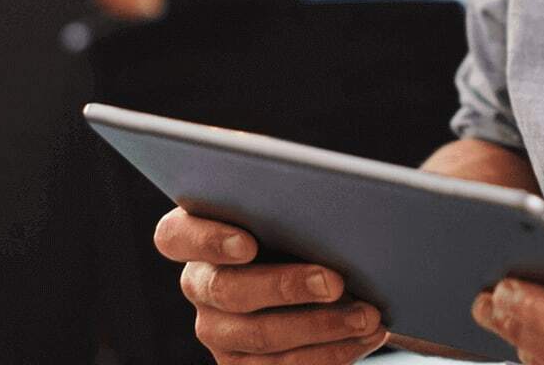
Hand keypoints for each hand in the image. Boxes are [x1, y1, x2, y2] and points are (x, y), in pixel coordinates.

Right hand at [153, 207, 388, 362]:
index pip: (176, 235)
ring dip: (322, 327)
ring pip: (261, 336)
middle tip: (336, 282)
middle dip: (288, 286)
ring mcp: (218, 330)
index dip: (209, 240)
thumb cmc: (300, 212)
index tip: (248, 243)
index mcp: (194, 234)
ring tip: (368, 316)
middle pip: (229, 290)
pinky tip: (364, 338)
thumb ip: (288, 195)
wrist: (316, 259)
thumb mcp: (289, 197)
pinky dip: (330, 353)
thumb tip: (328, 200)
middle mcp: (199, 284)